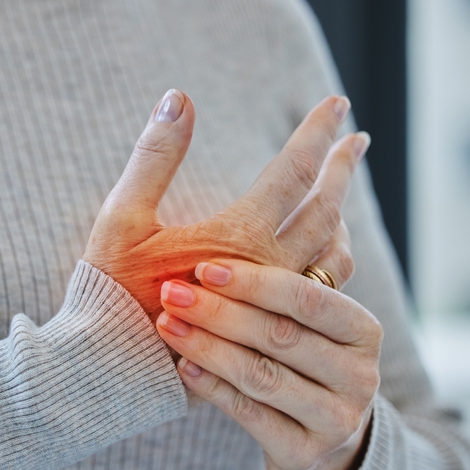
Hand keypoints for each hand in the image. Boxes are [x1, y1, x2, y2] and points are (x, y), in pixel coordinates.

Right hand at [83, 89, 364, 318]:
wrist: (113, 371)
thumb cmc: (111, 293)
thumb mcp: (121, 218)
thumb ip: (154, 157)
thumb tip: (178, 98)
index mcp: (237, 239)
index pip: (293, 172)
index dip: (316, 132)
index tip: (337, 103)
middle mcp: (269, 273)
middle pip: (325, 211)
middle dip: (342, 170)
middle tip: (358, 140)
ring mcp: (273, 308)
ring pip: (333, 259)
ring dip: (343, 220)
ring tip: (341, 198)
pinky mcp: (268, 336)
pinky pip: (321, 296)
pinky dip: (331, 263)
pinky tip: (323, 255)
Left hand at [156, 259, 382, 469]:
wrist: (322, 447)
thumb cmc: (305, 365)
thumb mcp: (311, 325)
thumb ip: (289, 283)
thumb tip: (246, 225)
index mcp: (364, 332)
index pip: (308, 299)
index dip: (254, 282)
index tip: (203, 268)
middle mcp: (360, 376)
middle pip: (280, 336)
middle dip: (219, 311)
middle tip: (171, 293)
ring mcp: (337, 420)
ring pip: (261, 375)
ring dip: (207, 346)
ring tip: (167, 324)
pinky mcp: (305, 454)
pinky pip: (249, 413)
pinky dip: (211, 386)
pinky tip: (182, 366)